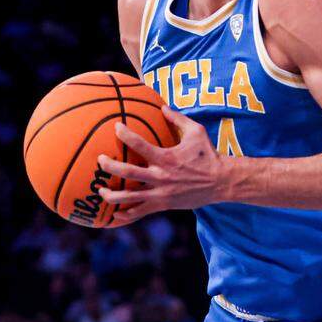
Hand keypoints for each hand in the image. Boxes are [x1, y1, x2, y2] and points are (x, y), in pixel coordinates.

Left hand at [98, 107, 238, 224]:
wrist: (221, 181)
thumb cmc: (209, 155)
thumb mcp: (196, 132)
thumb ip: (178, 119)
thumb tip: (162, 107)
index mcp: (166, 157)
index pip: (139, 144)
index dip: (125, 134)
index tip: (116, 127)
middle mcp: (160, 176)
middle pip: (128, 172)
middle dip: (110, 166)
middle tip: (100, 160)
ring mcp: (161, 192)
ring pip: (129, 196)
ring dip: (112, 195)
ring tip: (100, 191)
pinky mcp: (163, 205)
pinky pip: (140, 212)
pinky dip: (125, 214)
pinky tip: (114, 215)